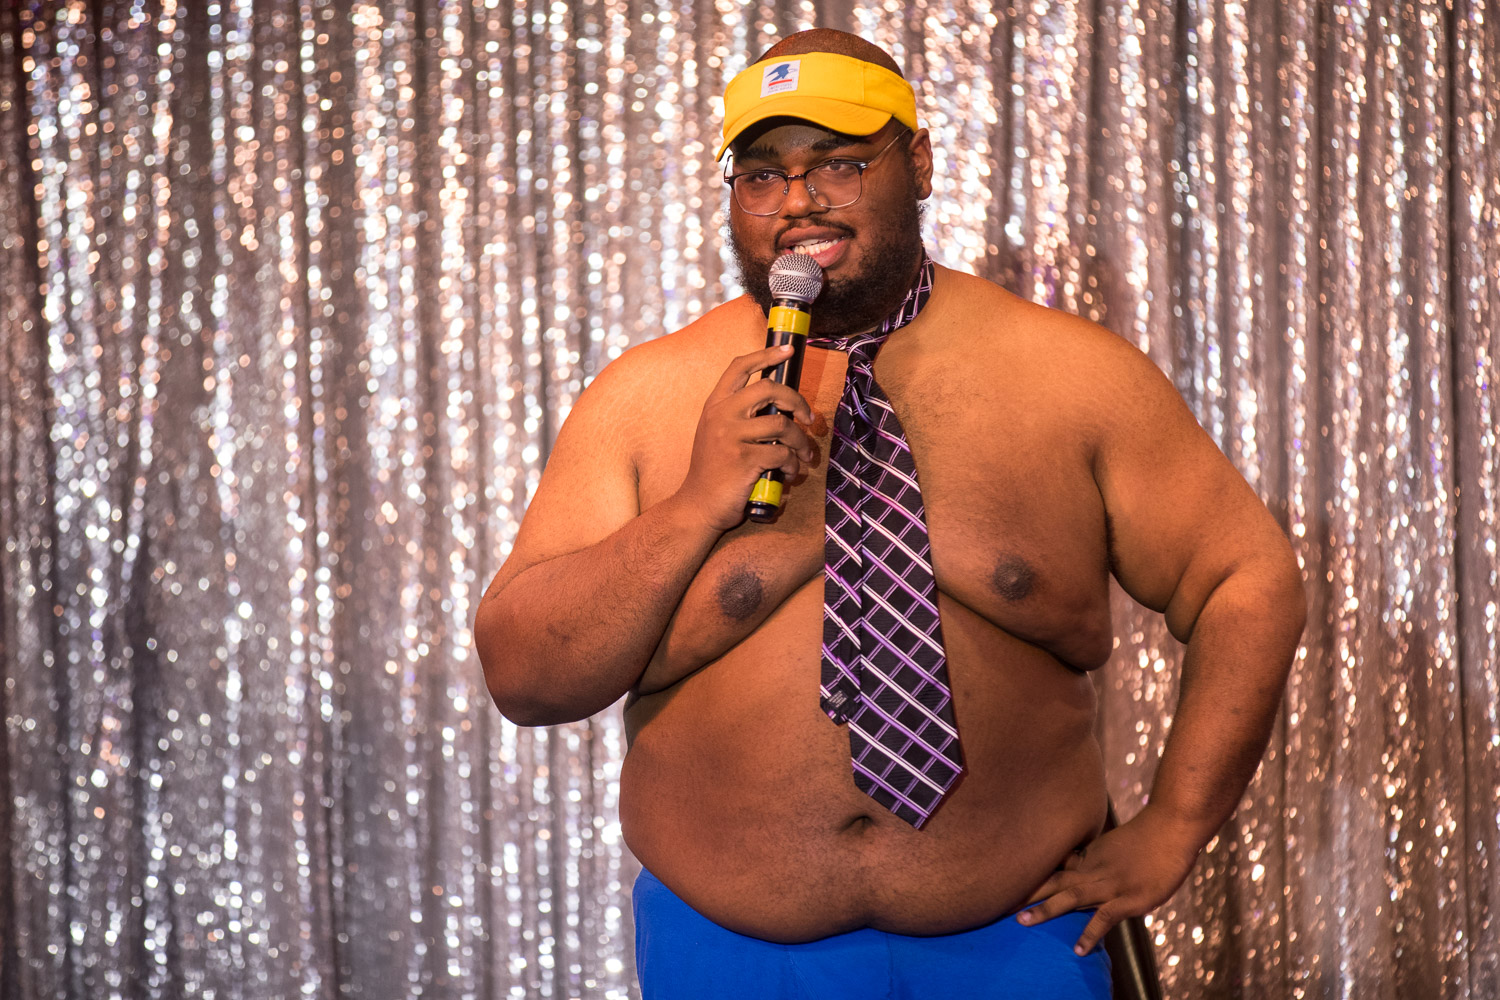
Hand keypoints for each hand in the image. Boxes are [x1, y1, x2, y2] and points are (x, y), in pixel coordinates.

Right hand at [676, 343, 818, 531]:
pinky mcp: (744, 459)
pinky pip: (781, 454)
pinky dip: (792, 464)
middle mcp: (721, 415)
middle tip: (809, 418)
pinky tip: (789, 473)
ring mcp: (731, 436)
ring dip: (800, 441)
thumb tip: (780, 406)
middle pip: (769, 389)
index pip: (739, 367)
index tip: (786, 350)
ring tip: (803, 455)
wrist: (698, 506)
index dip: (766, 355)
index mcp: (715, 405)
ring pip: (782, 425)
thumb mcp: (717, 434)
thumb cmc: (714, 472)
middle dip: (797, 401)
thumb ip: (739, 416)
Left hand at [1016, 806, 1203, 955]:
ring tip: (1021, 922)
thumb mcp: (1113, 846)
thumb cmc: (1147, 836)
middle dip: (1025, 891)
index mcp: (1088, 858)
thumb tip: (1080, 864)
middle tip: (995, 900)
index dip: (1029, 875)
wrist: (1171, 827)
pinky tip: (1078, 949)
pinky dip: (1090, 934)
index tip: (1003, 878)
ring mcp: (1109, 885)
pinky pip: (1104, 918)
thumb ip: (1095, 857)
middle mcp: (1093, 870)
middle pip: (1053, 880)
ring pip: (1070, 897)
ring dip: (1045, 909)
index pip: (1052, 867)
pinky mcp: (1128, 899)